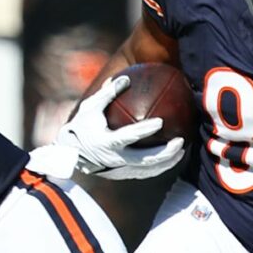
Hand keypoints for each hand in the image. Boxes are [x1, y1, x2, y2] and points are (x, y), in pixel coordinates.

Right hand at [55, 75, 184, 179]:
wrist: (71, 153)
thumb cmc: (82, 126)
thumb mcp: (90, 107)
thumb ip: (107, 93)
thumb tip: (126, 77)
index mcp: (106, 142)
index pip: (128, 137)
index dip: (144, 130)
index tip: (160, 122)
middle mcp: (115, 159)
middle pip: (144, 159)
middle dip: (164, 153)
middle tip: (180, 141)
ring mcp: (120, 170)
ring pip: (148, 170)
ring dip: (166, 162)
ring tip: (181, 150)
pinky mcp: (122, 175)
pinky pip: (145, 173)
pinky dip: (159, 166)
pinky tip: (171, 158)